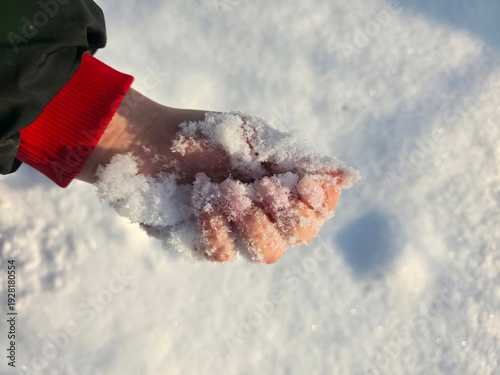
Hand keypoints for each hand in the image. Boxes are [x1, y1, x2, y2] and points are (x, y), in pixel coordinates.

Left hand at [78, 88, 343, 262]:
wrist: (145, 141)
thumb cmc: (201, 133)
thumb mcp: (254, 138)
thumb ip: (300, 159)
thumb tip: (352, 177)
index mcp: (281, 184)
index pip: (319, 210)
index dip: (319, 203)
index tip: (305, 184)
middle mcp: (264, 212)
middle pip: (300, 236)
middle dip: (285, 213)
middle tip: (262, 185)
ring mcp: (235, 231)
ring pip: (268, 253)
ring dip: (251, 221)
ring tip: (227, 189)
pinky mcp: (204, 243)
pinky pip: (223, 252)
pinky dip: (213, 222)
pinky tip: (200, 193)